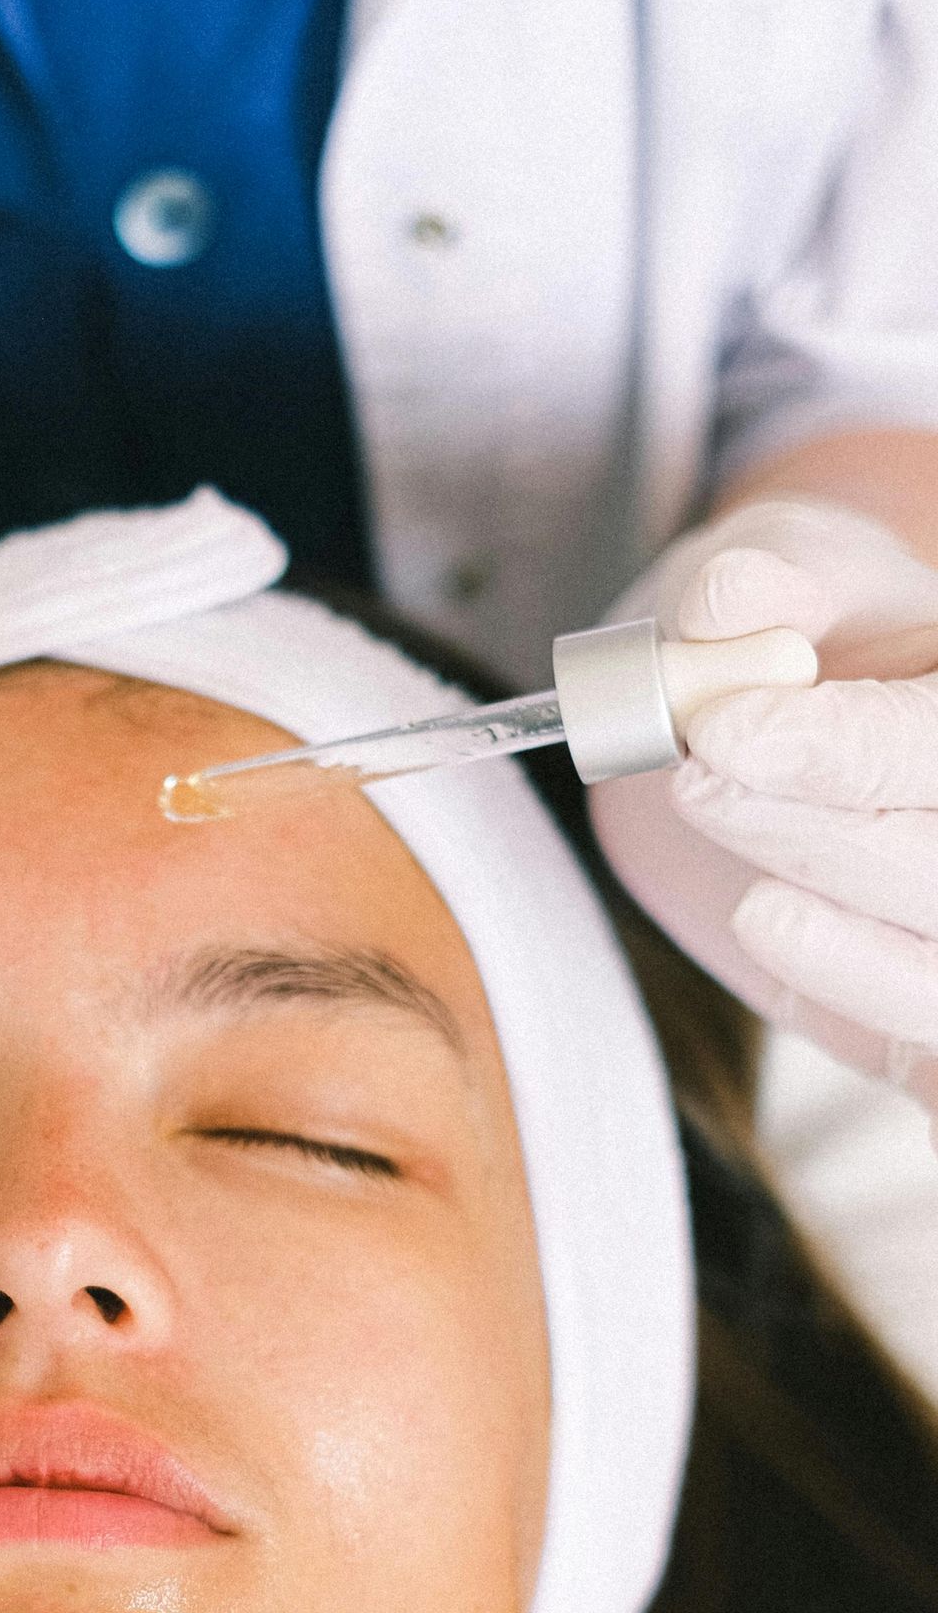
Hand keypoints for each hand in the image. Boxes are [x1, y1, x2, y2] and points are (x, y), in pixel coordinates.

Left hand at [589, 499, 937, 1111]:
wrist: (778, 723)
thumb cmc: (803, 636)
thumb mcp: (784, 572)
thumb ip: (761, 584)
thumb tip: (728, 603)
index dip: (842, 746)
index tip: (723, 728)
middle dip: (816, 833)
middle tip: (698, 782)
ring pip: (936, 970)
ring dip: (831, 935)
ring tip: (740, 875)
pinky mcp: (927, 1015)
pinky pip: (916, 1040)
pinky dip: (850, 993)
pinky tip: (772, 926)